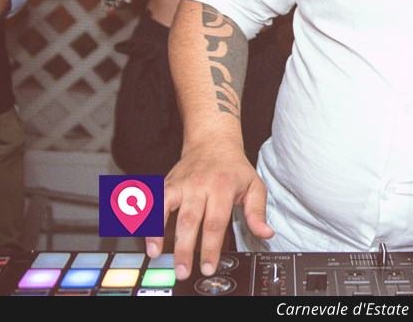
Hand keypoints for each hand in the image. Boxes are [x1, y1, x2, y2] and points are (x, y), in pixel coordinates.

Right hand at [146, 140, 273, 279]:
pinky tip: (146, 235)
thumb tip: (266, 233)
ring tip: (158, 255)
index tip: (208, 266)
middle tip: (184, 270)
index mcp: (223, 188)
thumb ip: (257, 212)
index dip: (211, 247)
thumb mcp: (254, 186)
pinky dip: (148, 219)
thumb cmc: (234, 168)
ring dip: (160, 234)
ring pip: (169, 210)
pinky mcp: (167, 183)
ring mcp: (181, 184)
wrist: (213, 142)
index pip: (216, 222)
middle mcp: (200, 185)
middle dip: (186, 248)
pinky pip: (154, 202)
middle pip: (191, 220)